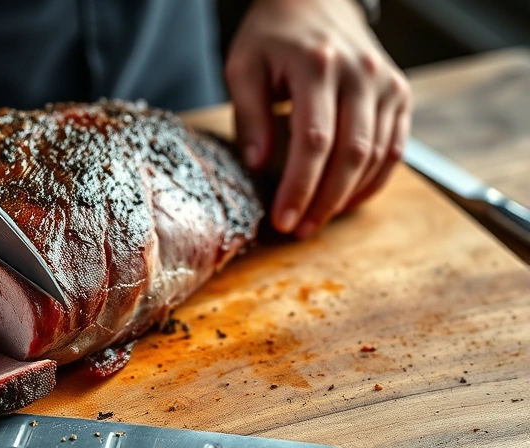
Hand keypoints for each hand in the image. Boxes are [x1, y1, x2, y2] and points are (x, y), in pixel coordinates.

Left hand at [225, 0, 411, 237]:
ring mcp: (386, 85)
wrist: (315, 0)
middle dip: (323, 201)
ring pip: (376, 157)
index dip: (299, 187)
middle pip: (350, 154)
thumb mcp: (244, 67)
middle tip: (298, 229)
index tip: (281, 218)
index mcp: (318, 67)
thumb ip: (249, 116)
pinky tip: (345, 201)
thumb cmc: (273, 36)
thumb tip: (258, 165)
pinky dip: (372, 181)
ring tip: (315, 221)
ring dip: (346, 197)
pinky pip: (394, 149)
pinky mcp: (399, 94)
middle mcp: (361, 75)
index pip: (313, 141)